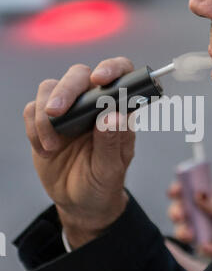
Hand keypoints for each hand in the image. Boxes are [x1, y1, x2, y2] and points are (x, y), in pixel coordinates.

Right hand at [23, 57, 135, 248]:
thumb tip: (112, 115)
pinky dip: (34, 128)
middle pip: (78, 75)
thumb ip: (111, 143)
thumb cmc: (102, 183)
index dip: (112, 68)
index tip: (99, 79)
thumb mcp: (110, 170)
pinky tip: (44, 149)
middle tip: (57, 113)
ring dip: (45, 115)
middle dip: (65, 90)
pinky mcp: (44, 122)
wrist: (78, 202)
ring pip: (50, 88)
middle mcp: (92, 104)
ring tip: (51, 146)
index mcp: (116, 110)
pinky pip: (32, 110)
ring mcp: (68, 111)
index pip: (120, 75)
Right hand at [167, 183, 211, 256]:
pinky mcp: (209, 248)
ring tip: (189, 234)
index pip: (187, 189)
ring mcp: (203, 230)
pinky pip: (200, 248)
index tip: (175, 191)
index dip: (178, 189)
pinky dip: (204, 247)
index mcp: (209, 196)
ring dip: (182, 231)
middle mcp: (202, 212)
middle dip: (175, 211)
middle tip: (181, 215)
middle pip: (180, 209)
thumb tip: (198, 195)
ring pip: (183, 229)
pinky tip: (211, 246)